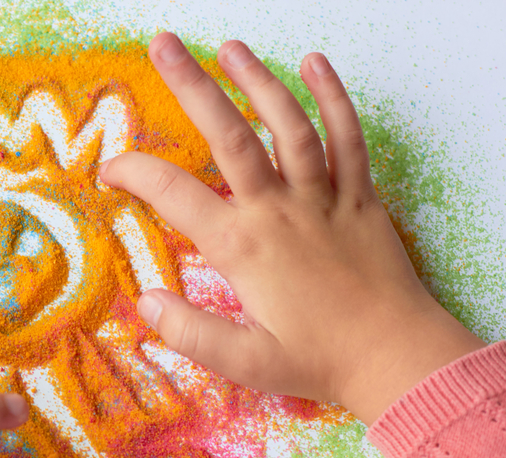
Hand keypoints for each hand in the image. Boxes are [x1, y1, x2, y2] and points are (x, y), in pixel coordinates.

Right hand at [99, 32, 485, 424]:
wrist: (395, 358)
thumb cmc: (319, 361)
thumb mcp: (244, 362)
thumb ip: (190, 333)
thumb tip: (146, 302)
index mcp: (242, 246)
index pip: (173, 194)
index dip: (134, 174)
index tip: (110, 170)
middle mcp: (279, 210)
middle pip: (230, 136)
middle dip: (193, 87)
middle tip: (164, 46)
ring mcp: (322, 198)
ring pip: (288, 125)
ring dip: (258, 80)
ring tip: (229, 47)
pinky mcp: (359, 198)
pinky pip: (348, 139)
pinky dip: (335, 99)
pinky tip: (316, 64)